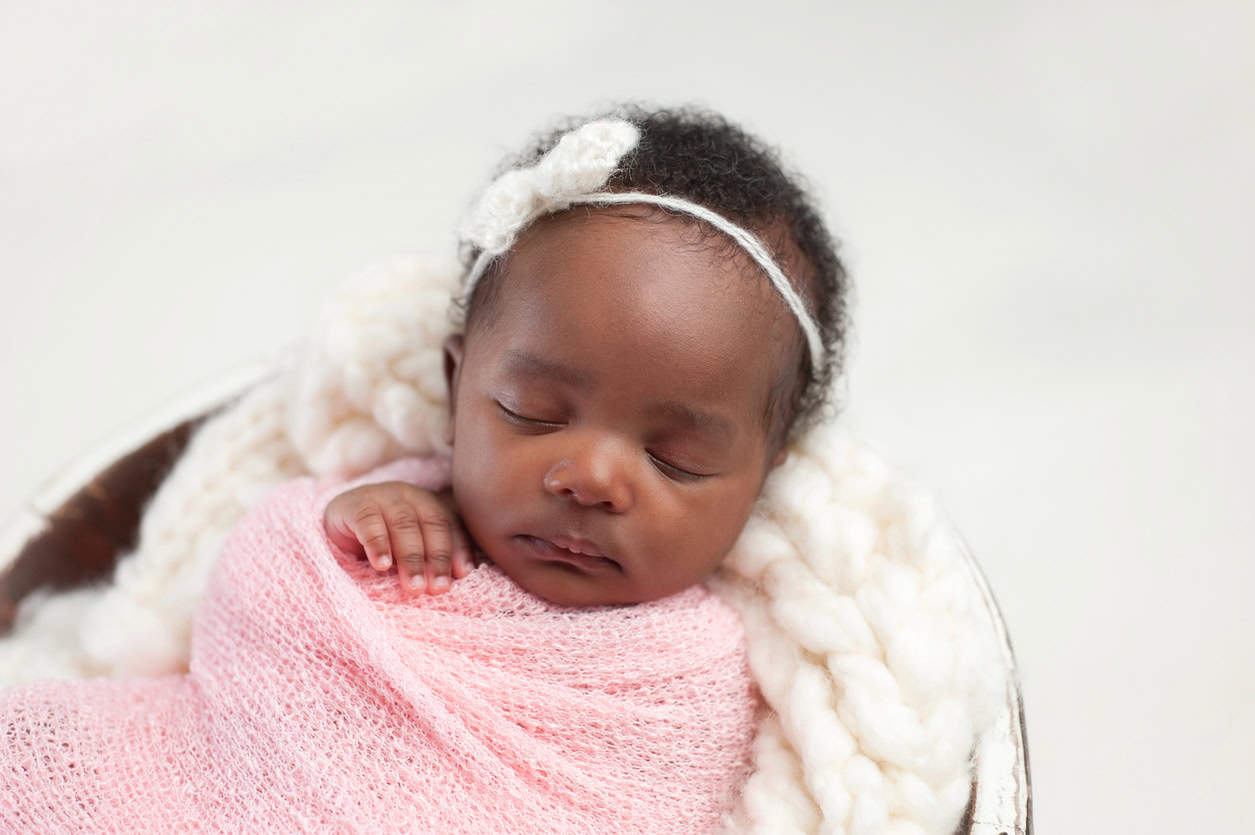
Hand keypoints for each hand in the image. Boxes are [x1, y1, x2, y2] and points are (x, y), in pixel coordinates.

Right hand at [323, 482, 473, 594]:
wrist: (336, 522)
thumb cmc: (382, 542)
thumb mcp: (407, 549)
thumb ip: (427, 560)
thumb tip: (448, 587)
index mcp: (429, 504)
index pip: (450, 525)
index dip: (458, 548)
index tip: (462, 574)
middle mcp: (410, 496)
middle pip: (431, 525)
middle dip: (437, 558)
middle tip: (436, 589)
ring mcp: (382, 496)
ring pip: (403, 525)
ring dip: (411, 558)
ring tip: (414, 586)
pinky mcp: (354, 505)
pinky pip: (368, 523)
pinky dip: (377, 544)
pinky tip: (382, 565)